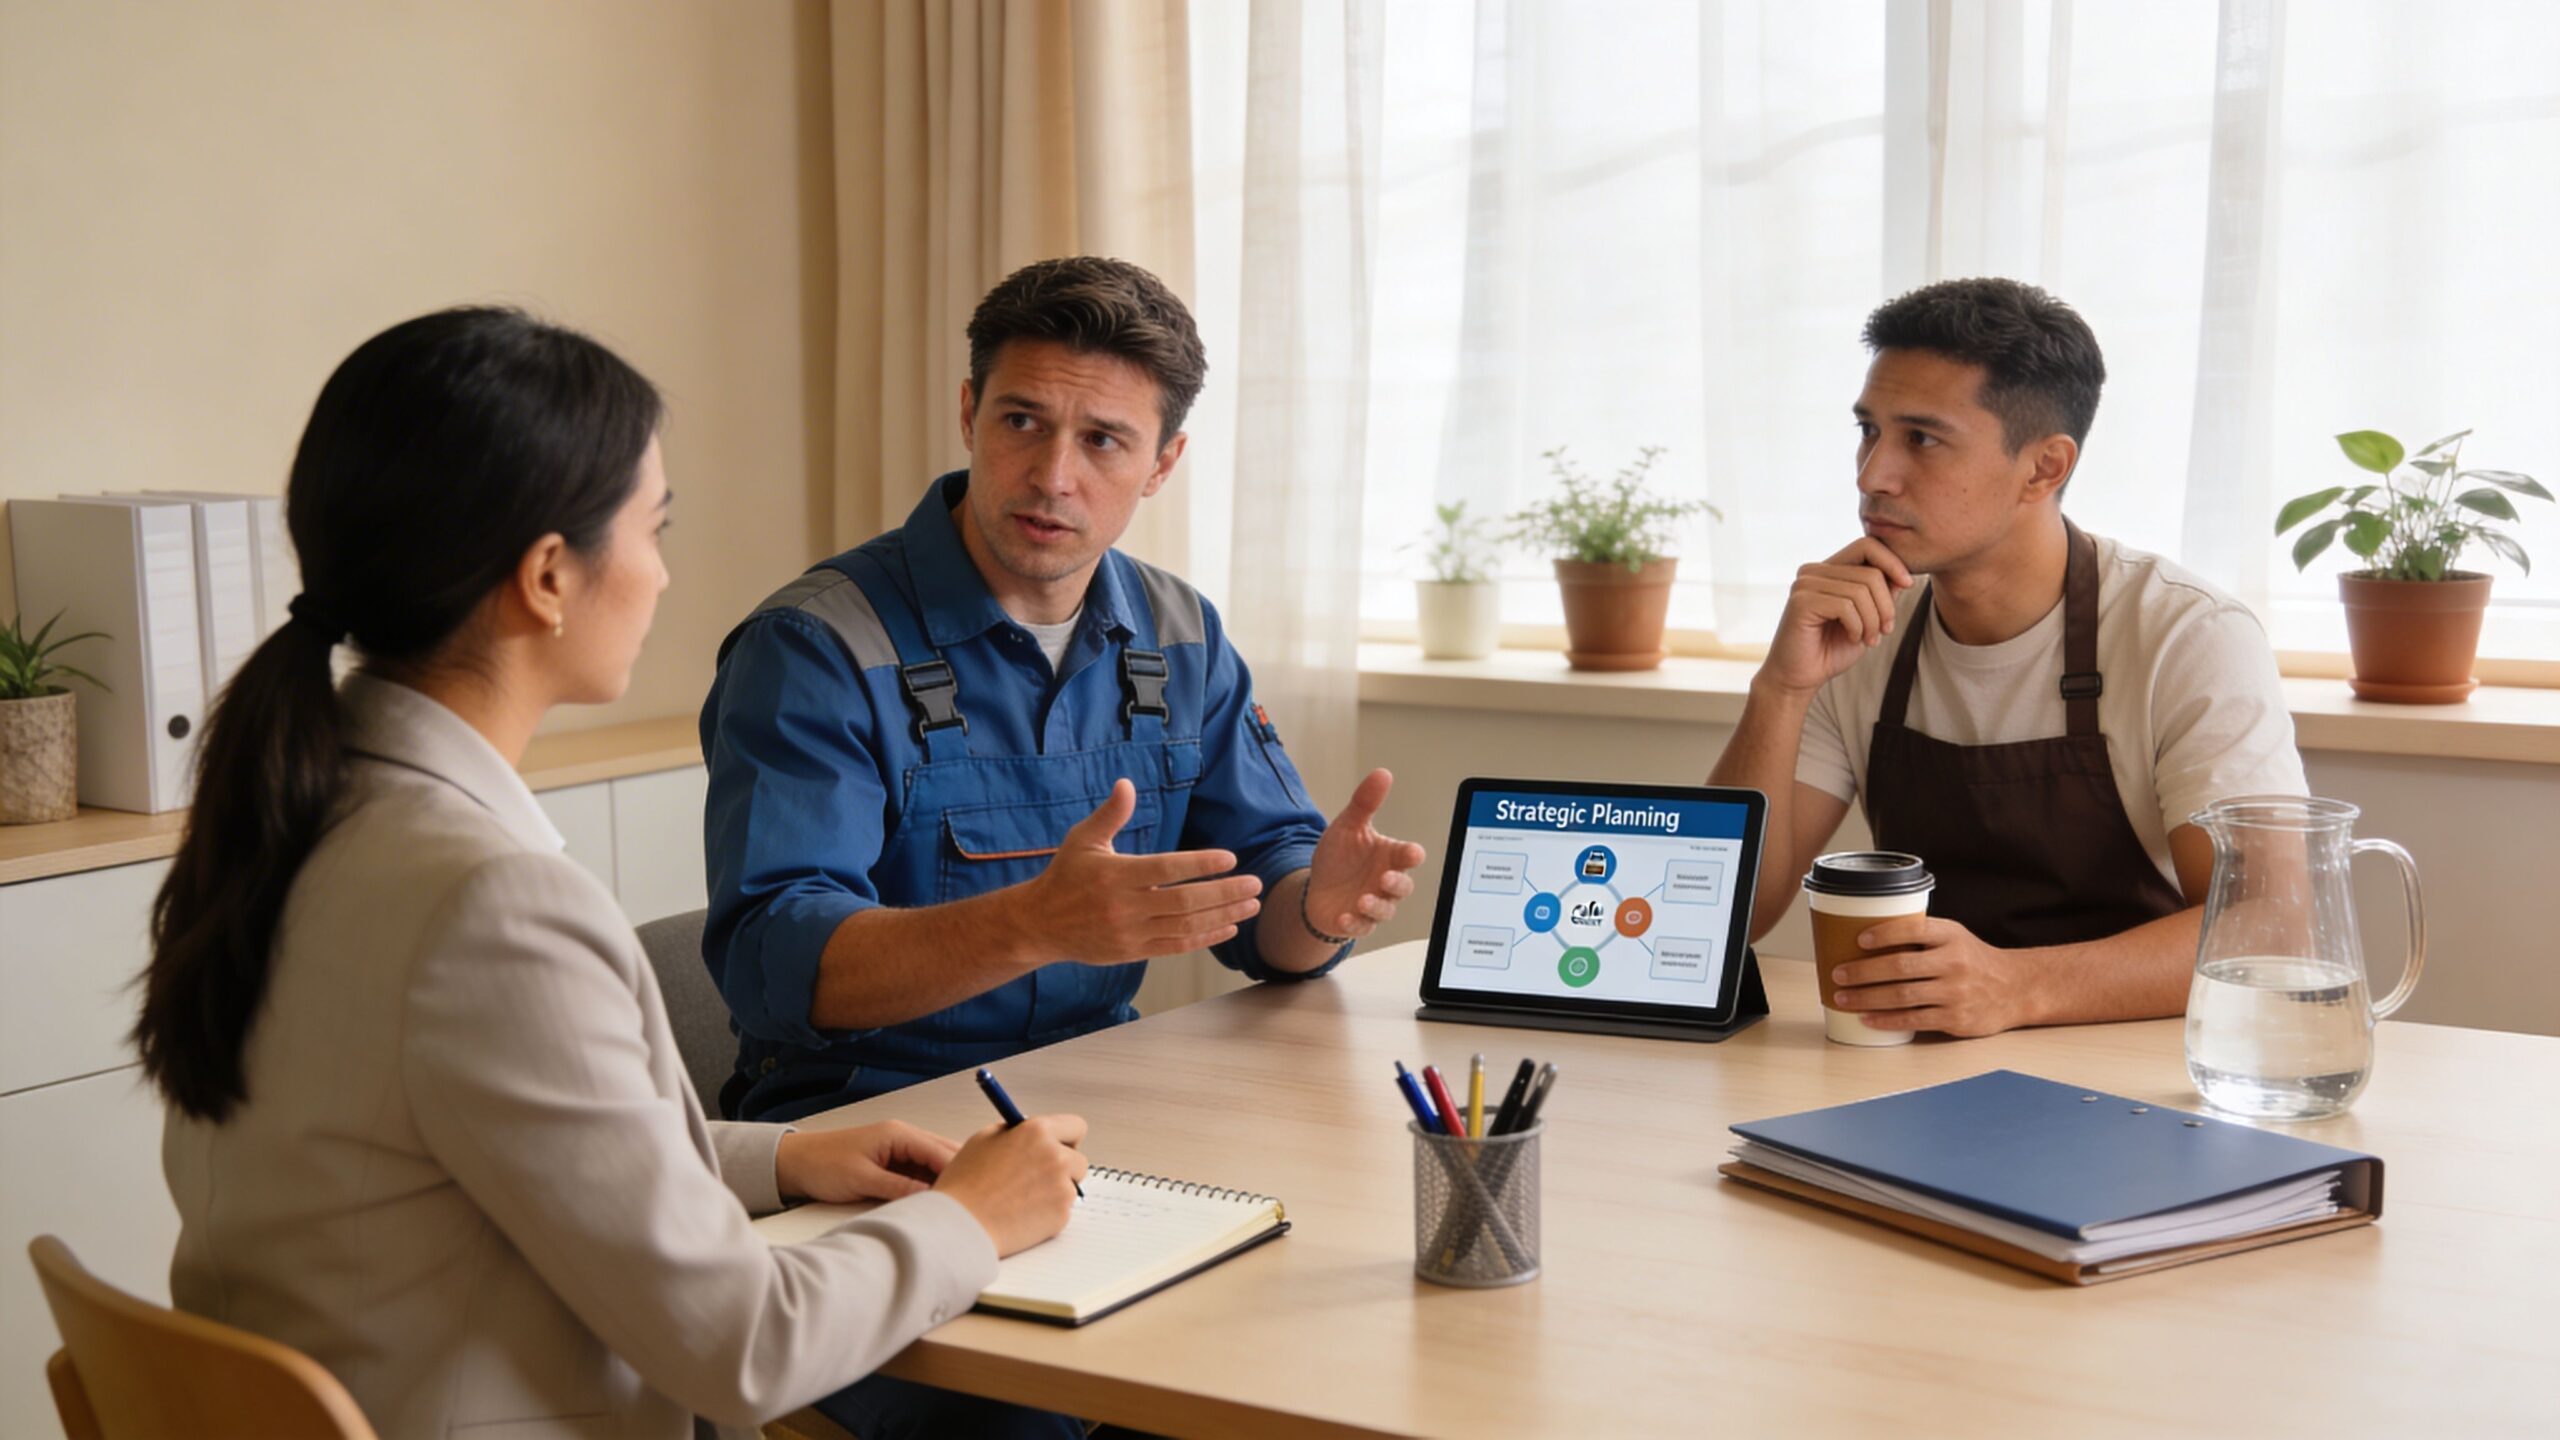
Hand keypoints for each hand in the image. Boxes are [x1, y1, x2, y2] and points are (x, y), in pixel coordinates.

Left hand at [774, 1120, 959, 1203]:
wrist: (795, 1163)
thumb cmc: (823, 1165)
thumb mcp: (862, 1179)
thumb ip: (898, 1187)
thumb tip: (930, 1198)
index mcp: (898, 1134)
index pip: (940, 1152)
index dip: (958, 1173)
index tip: (972, 1195)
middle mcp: (904, 1137)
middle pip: (944, 1154)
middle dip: (960, 1174)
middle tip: (974, 1201)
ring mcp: (899, 1149)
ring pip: (935, 1164)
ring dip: (946, 1180)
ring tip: (960, 1203)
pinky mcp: (893, 1162)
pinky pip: (921, 1171)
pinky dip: (931, 1184)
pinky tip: (937, 1200)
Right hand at [934, 1114, 1091, 1256]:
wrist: (960, 1227)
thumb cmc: (965, 1185)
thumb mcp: (983, 1140)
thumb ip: (1014, 1132)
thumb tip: (1031, 1132)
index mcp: (1037, 1132)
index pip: (1075, 1127)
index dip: (1067, 1139)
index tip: (1059, 1147)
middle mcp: (1056, 1156)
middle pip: (1078, 1160)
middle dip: (1062, 1168)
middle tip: (1036, 1179)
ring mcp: (1062, 1187)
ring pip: (1071, 1187)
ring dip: (1055, 1192)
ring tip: (1022, 1200)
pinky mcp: (1062, 1215)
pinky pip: (1062, 1210)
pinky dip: (1048, 1214)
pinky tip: (1022, 1216)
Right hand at [1025, 780, 1263, 963]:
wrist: (1040, 924)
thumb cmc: (1066, 875)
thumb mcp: (1083, 840)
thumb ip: (1110, 814)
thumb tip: (1127, 783)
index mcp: (1116, 875)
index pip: (1166, 869)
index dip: (1200, 864)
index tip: (1231, 858)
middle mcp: (1126, 906)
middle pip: (1185, 901)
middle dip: (1225, 893)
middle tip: (1255, 884)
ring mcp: (1131, 933)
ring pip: (1186, 926)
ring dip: (1223, 915)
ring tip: (1251, 904)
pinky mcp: (1133, 952)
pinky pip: (1176, 946)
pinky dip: (1205, 937)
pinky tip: (1228, 926)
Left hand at [1302, 770, 1427, 940]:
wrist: (1317, 888)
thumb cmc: (1339, 857)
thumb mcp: (1347, 826)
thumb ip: (1365, 802)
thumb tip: (1382, 773)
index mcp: (1388, 856)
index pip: (1409, 855)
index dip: (1411, 854)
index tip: (1411, 853)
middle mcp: (1385, 881)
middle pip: (1403, 886)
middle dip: (1397, 884)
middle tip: (1386, 878)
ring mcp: (1374, 904)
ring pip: (1385, 910)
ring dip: (1376, 906)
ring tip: (1362, 900)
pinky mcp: (1358, 923)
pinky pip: (1362, 927)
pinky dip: (1354, 924)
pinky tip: (1344, 917)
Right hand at [1758, 537, 1915, 696]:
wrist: (1798, 679)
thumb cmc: (1830, 650)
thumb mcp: (1866, 619)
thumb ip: (1880, 595)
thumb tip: (1902, 576)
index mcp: (1828, 569)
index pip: (1867, 545)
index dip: (1893, 562)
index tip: (1908, 584)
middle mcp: (1813, 571)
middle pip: (1870, 573)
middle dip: (1886, 606)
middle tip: (1885, 631)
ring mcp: (1805, 584)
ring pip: (1861, 591)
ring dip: (1873, 621)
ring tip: (1869, 639)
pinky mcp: (1801, 602)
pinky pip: (1846, 607)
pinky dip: (1858, 627)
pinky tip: (1852, 638)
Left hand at [1826, 915, 2043, 1037]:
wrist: (2015, 989)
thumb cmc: (1972, 960)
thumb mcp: (1954, 937)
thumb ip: (1921, 936)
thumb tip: (1865, 938)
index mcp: (1951, 936)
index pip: (1913, 930)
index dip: (1884, 934)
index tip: (1859, 940)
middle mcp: (1954, 962)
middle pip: (1900, 966)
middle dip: (1863, 972)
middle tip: (1838, 974)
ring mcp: (1955, 992)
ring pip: (1902, 996)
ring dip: (1867, 998)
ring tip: (1842, 997)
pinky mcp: (1955, 1018)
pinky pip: (1914, 1019)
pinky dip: (1886, 1020)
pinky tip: (1867, 1019)